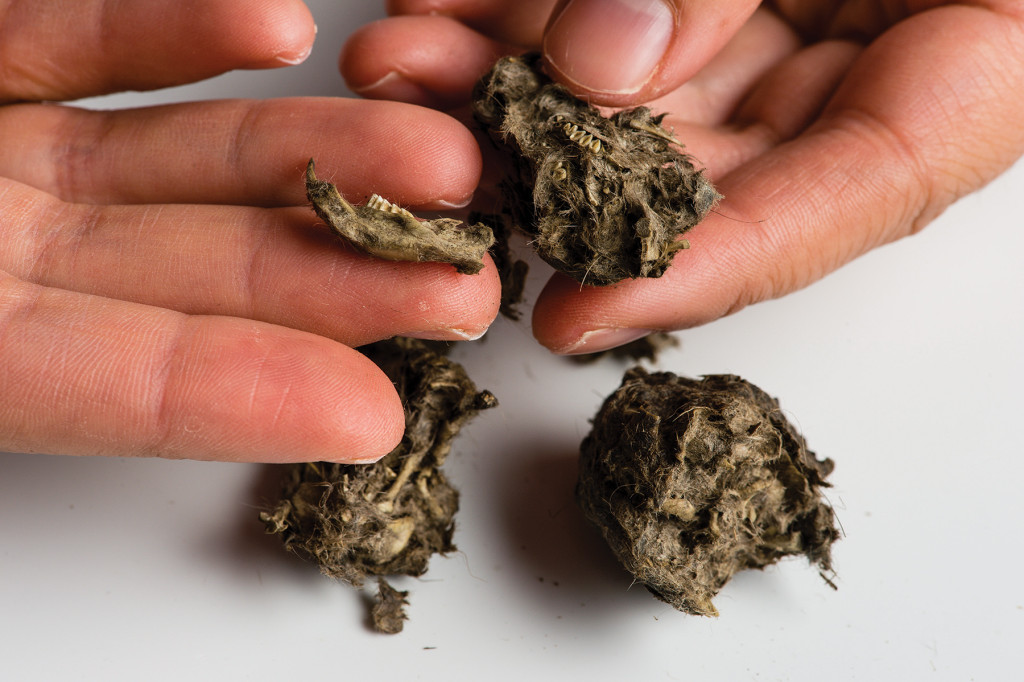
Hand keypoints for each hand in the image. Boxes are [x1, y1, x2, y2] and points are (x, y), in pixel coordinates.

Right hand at [0, 0, 499, 461]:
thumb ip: (15, 352)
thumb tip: (113, 382)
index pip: (112, 387)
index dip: (240, 397)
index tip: (374, 416)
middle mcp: (0, 259)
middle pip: (193, 272)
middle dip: (340, 275)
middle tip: (466, 283)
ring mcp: (2, 158)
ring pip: (179, 159)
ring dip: (312, 153)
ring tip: (438, 161)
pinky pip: (81, 38)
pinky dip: (173, 30)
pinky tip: (283, 28)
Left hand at [342, 0, 1023, 352]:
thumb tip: (601, 62)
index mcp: (982, 65)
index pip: (842, 204)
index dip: (706, 269)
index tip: (580, 313)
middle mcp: (876, 57)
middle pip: (716, 157)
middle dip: (563, 164)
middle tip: (437, 162)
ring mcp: (797, 16)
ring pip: (649, 84)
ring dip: (518, 79)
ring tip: (406, 62)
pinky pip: (632, 11)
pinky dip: (535, 12)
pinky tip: (449, 4)